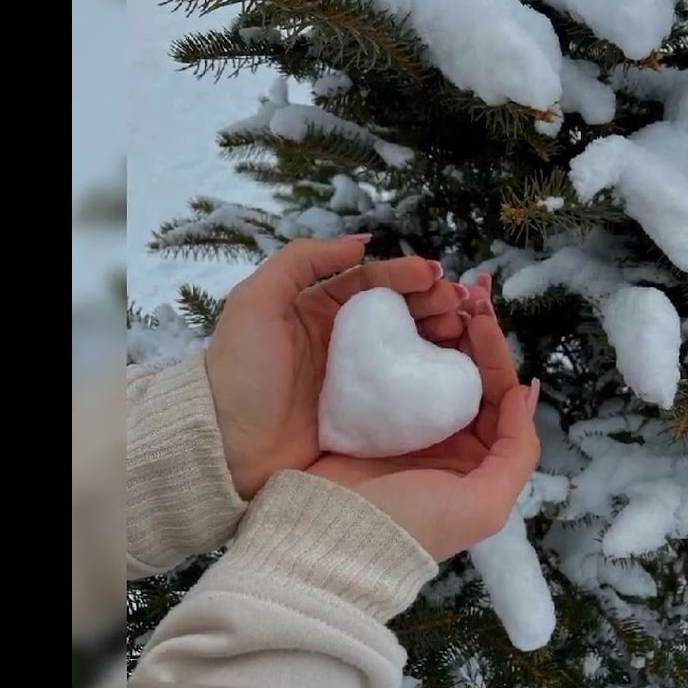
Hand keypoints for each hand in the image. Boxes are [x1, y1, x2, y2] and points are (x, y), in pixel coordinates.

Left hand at [207, 236, 472, 498]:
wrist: (223, 446)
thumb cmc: (238, 369)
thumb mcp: (256, 301)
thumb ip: (302, 261)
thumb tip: (358, 241)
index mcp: (317, 310)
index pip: (371, 283)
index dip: (404, 274)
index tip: (434, 275)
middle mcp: (340, 342)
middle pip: (397, 314)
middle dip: (432, 302)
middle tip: (460, 303)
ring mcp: (355, 382)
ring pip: (407, 350)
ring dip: (438, 336)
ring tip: (463, 331)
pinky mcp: (364, 418)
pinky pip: (404, 394)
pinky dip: (430, 380)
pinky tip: (453, 372)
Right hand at [308, 294, 540, 560]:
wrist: (331, 539)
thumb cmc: (412, 525)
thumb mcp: (484, 504)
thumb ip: (517, 451)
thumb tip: (525, 394)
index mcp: (476, 458)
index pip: (497, 394)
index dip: (494, 353)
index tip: (482, 316)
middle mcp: (444, 438)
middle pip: (465, 373)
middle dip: (469, 332)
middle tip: (466, 291)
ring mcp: (404, 425)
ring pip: (430, 364)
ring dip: (436, 330)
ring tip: (436, 294)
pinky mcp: (366, 414)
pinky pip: (391, 369)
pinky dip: (399, 341)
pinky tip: (399, 313)